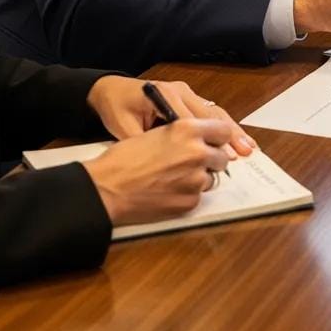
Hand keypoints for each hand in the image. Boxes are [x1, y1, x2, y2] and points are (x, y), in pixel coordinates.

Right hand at [83, 119, 231, 225]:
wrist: (106, 189)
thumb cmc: (124, 158)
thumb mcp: (158, 131)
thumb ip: (185, 133)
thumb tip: (202, 139)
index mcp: (188, 128)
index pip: (224, 129)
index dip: (219, 137)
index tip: (215, 141)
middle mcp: (197, 152)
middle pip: (222, 156)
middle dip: (211, 159)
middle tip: (192, 161)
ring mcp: (196, 179)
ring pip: (211, 177)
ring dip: (199, 177)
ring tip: (174, 177)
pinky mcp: (190, 202)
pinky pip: (198, 196)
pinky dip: (187, 194)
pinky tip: (168, 191)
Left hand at [87, 75, 254, 156]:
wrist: (111, 90)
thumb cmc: (117, 108)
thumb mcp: (123, 127)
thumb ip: (143, 142)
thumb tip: (163, 163)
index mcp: (165, 94)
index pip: (190, 119)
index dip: (205, 139)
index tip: (218, 156)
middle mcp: (180, 90)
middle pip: (209, 114)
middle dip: (227, 135)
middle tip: (243, 153)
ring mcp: (186, 93)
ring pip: (214, 112)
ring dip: (231, 131)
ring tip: (248, 147)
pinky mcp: (188, 98)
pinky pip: (210, 112)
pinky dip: (224, 126)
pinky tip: (237, 138)